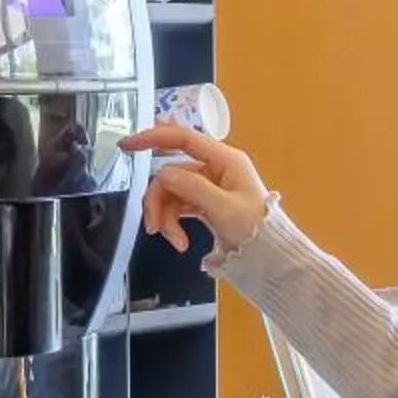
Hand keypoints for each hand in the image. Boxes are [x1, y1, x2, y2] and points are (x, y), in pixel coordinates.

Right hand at [122, 124, 268, 254]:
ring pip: (170, 192)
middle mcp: (215, 168)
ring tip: (175, 242)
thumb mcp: (225, 209)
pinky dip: (173, 223)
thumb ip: (193, 188)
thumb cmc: (256, 231)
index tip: (127, 146)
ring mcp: (208, 185)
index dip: (152, 138)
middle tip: (154, 228)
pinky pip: (177, 206)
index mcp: (224, 160)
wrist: (270, 259)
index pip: (182, 138)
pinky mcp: (204, 202)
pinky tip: (180, 242)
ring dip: (166, 217)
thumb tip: (163, 174)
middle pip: (170, 173)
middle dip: (159, 201)